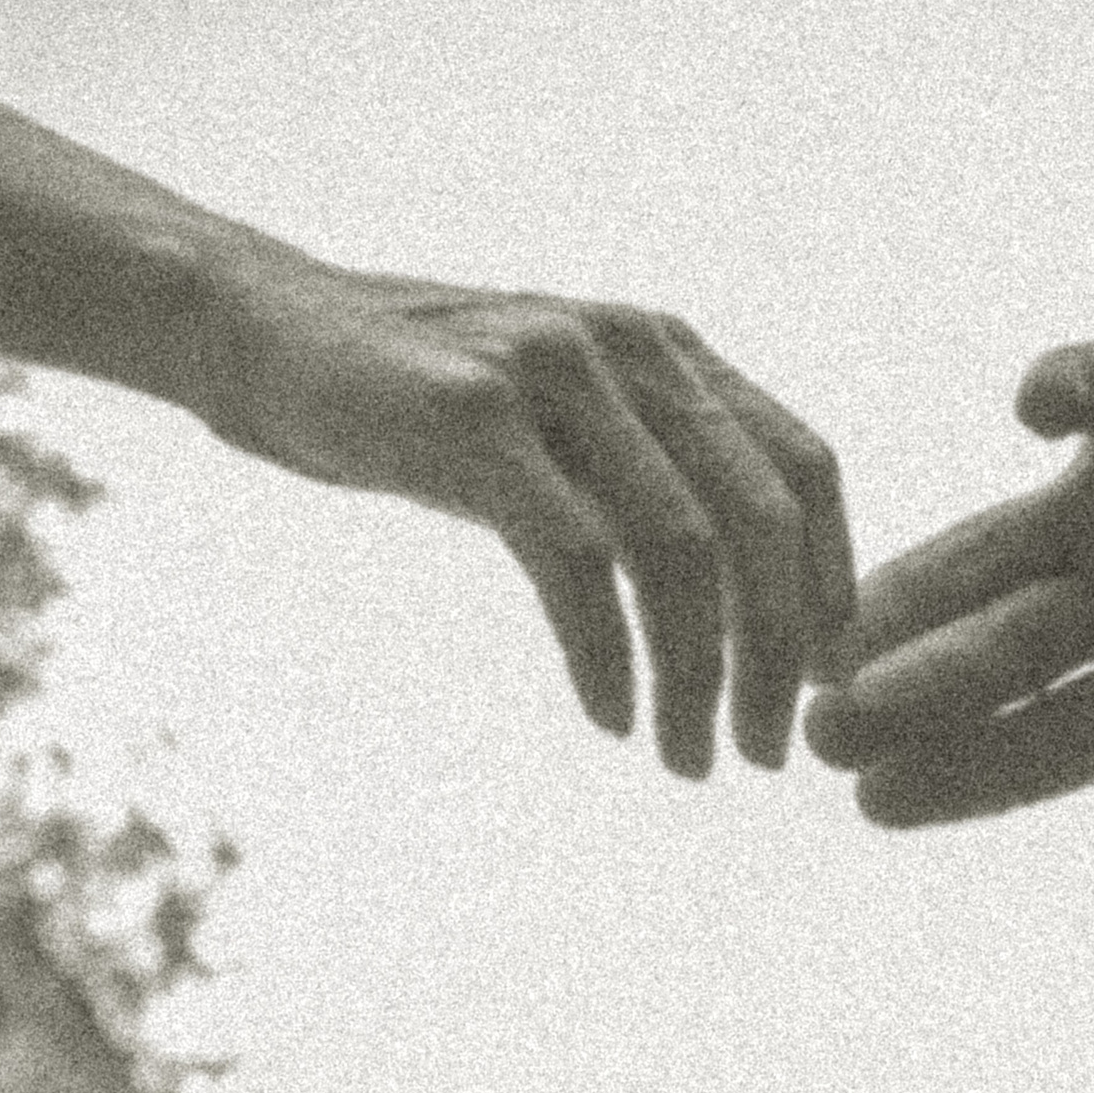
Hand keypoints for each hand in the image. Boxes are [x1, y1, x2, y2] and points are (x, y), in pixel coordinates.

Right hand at [196, 262, 853, 777]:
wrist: (262, 332)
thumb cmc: (416, 408)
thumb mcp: (555, 433)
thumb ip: (645, 488)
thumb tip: (743, 616)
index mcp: (669, 350)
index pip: (802, 466)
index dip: (831, 584)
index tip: (824, 687)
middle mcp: (632, 346)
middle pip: (760, 518)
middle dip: (779, 654)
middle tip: (767, 755)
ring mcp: (556, 372)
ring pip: (679, 548)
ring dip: (697, 675)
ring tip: (690, 759)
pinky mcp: (474, 415)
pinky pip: (575, 560)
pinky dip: (605, 655)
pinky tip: (609, 717)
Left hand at [803, 273, 1093, 824]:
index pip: (1056, 735)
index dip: (969, 770)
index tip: (874, 803)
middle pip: (999, 651)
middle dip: (912, 694)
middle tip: (818, 732)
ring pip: (996, 544)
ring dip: (921, 582)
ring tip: (839, 629)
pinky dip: (1072, 387)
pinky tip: (1038, 408)